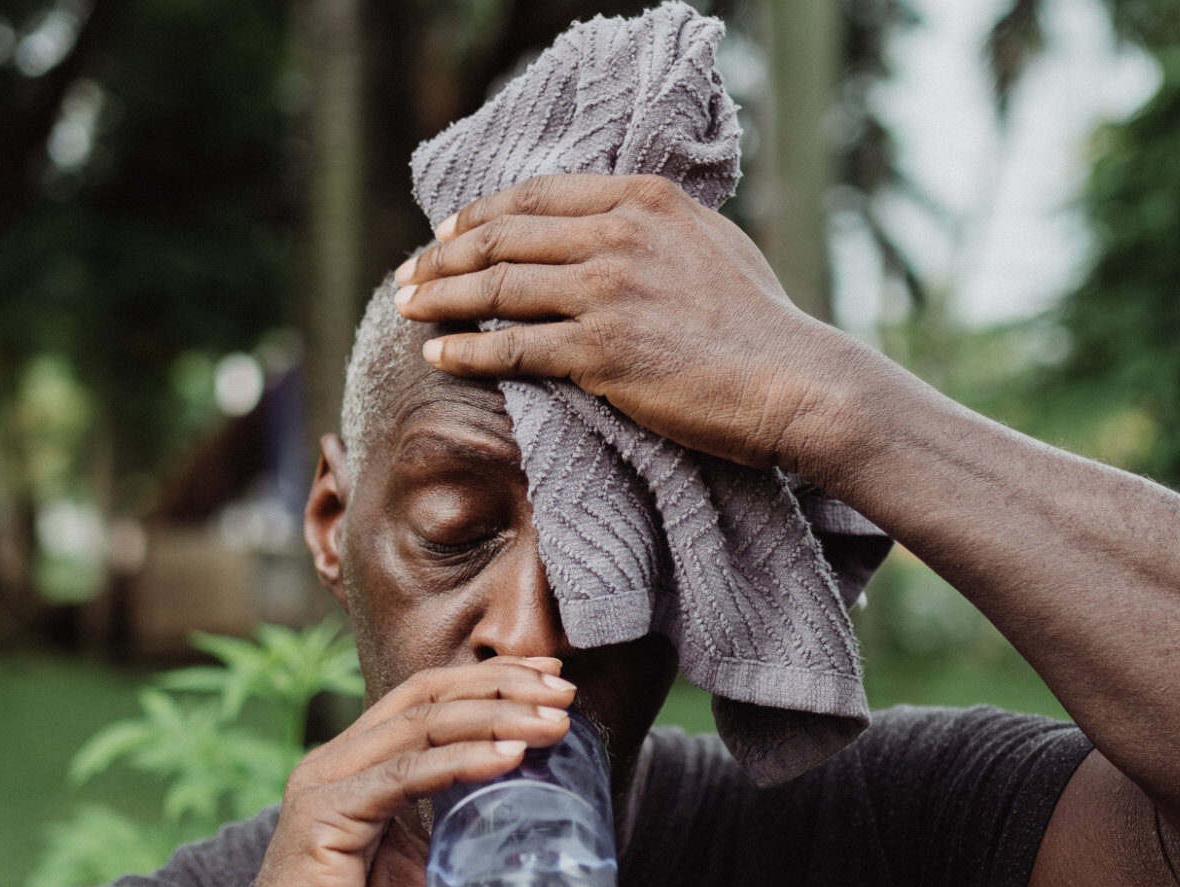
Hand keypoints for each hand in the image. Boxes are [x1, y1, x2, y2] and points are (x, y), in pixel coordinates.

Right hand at [191, 657, 574, 886]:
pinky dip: (462, 761)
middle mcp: (339, 762)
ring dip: (495, 715)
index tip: (553, 679)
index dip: (492, 679)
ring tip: (552, 722)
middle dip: (503, 684)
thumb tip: (540, 829)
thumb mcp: (434, 880)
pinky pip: (404, 774)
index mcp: (362, 767)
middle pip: (430, 695)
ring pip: (423, 724)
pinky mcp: (322, 816)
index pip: (432, 698)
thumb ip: (470, 842)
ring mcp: (326, 783)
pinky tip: (508, 757)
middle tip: (563, 691)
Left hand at [394, 173, 889, 476]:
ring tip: (403, 309)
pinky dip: (467, 349)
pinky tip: (437, 353)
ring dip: (440, 297)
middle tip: (408, 275)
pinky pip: (514, 347)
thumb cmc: (761, 323)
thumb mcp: (711, 244)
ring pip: (499, 286)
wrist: (794, 380)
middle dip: (443, 256)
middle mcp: (619, 235)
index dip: (480, 213)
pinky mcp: (601, 351)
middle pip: (504, 236)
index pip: (537, 196)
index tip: (447, 233)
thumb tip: (612, 227)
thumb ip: (655, 228)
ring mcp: (607, 291)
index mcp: (643, 200)